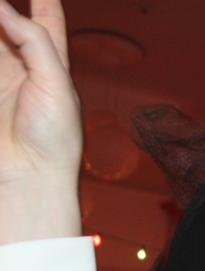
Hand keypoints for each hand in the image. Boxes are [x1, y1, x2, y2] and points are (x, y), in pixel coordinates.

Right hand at [0, 0, 81, 244]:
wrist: (29, 177)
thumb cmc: (55, 139)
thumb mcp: (57, 84)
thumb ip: (35, 42)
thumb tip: (5, 9)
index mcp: (53, 66)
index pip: (48, 22)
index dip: (45, 1)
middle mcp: (24, 68)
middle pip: (6, 25)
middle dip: (1, 10)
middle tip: (0, 5)